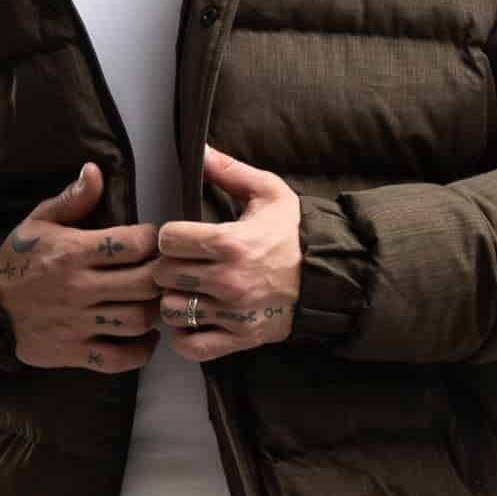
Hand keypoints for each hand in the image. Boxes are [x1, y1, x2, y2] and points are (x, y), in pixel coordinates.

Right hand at [0, 164, 162, 373]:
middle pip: (145, 283)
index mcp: (73, 252)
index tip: (153, 241)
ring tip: (153, 302)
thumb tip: (95, 170)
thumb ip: (72, 199)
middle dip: (161, 277)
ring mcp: (78, 323)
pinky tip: (145, 337)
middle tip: (163, 274)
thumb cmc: (16, 261)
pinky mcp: (75, 352)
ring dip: (154, 312)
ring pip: (138, 320)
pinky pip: (120, 358)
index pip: (134, 244)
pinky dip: (141, 351)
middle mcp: (79, 288)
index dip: (153, 240)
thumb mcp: (38, 222)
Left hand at [151, 144, 301, 360]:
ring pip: (172, 311)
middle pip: (163, 275)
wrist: (333, 275)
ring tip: (186, 291)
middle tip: (180, 264)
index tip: (180, 238)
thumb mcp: (268, 192)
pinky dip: (185, 336)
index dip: (169, 236)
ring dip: (173, 300)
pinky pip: (192, 346)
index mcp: (231, 242)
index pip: (168, 239)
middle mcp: (229, 280)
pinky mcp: (240, 338)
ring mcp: (233, 313)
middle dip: (166, 266)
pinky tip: (193, 320)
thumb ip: (230, 171)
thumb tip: (199, 148)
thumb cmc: (294, 232)